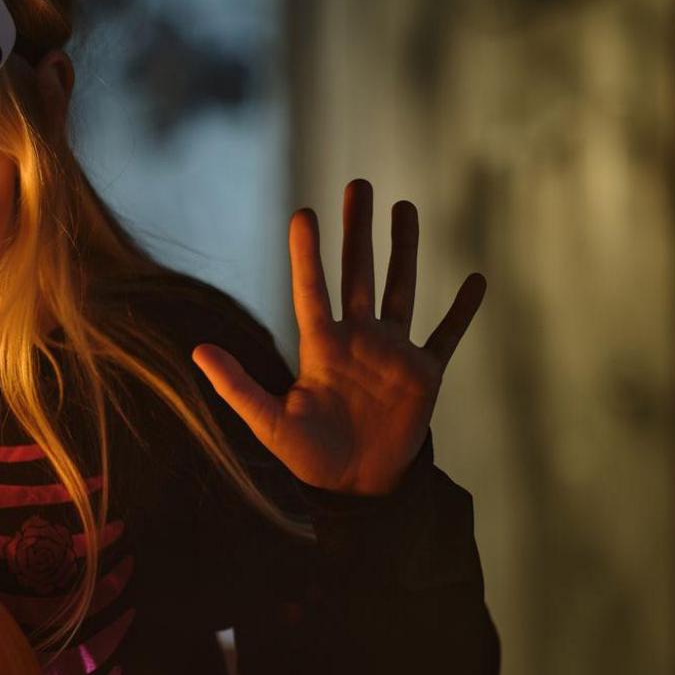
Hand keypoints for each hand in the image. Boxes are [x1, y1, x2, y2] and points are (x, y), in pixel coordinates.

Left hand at [192, 180, 485, 495]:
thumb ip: (237, 386)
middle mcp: (358, 339)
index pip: (312, 288)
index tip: (303, 214)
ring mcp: (393, 353)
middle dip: (358, 229)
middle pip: (358, 272)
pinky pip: (447, 335)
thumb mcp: (269, 423)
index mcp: (321, 347)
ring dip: (405, 249)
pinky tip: (477, 279)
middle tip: (358, 185)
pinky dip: (463, 310)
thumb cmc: (308, 458)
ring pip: (401, 288)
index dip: (307, 253)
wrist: (356, 489)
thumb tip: (197, 351)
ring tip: (405, 207)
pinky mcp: (424, 374)